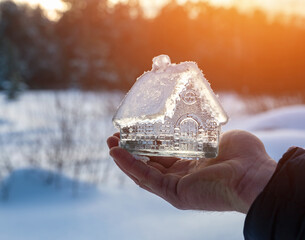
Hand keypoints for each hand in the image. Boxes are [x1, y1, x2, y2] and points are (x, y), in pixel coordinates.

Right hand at [107, 130, 276, 212]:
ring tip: (110, 143)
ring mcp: (176, 187)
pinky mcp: (173, 193)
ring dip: (124, 158)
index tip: (133, 131)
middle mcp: (182, 178)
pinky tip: (116, 153)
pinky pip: (146, 178)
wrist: (254, 175)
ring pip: (143, 172)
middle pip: (149, 164)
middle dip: (130, 150)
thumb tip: (196, 118)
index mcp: (192, 166)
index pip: (163, 156)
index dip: (146, 144)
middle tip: (116, 136)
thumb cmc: (245, 156)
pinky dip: (130, 166)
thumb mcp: (218, 137)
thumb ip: (203, 131)